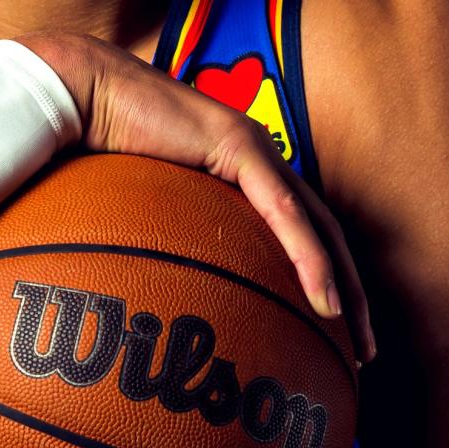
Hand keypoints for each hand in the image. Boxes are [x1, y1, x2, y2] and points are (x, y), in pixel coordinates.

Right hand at [18, 33, 374, 362]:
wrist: (85, 95)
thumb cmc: (94, 150)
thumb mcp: (134, 207)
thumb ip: (153, 239)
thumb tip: (139, 298)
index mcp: (241, 171)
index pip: (298, 231)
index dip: (320, 278)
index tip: (328, 331)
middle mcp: (259, 160)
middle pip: (325, 234)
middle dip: (353, 294)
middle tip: (362, 352)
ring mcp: (255, 150)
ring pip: (320, 227)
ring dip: (345, 286)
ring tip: (355, 340)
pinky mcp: (241, 148)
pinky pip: (286, 213)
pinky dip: (311, 259)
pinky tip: (326, 301)